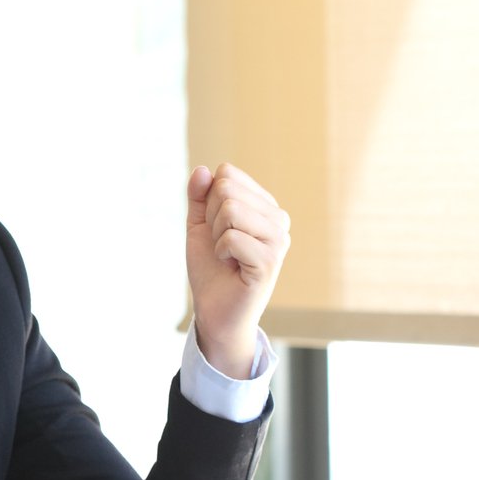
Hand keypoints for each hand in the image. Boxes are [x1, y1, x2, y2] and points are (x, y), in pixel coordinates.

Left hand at [186, 163, 290, 378]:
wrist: (214, 310)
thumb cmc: (211, 268)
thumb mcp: (199, 225)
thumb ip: (199, 196)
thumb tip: (203, 169)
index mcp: (265, 206)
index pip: (227, 174)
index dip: (209, 200)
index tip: (216, 228)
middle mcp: (279, 219)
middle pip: (227, 189)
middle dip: (211, 218)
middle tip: (221, 245)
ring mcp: (279, 239)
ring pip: (230, 209)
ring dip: (216, 235)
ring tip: (227, 255)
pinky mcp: (271, 260)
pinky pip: (231, 237)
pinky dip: (220, 252)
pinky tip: (231, 266)